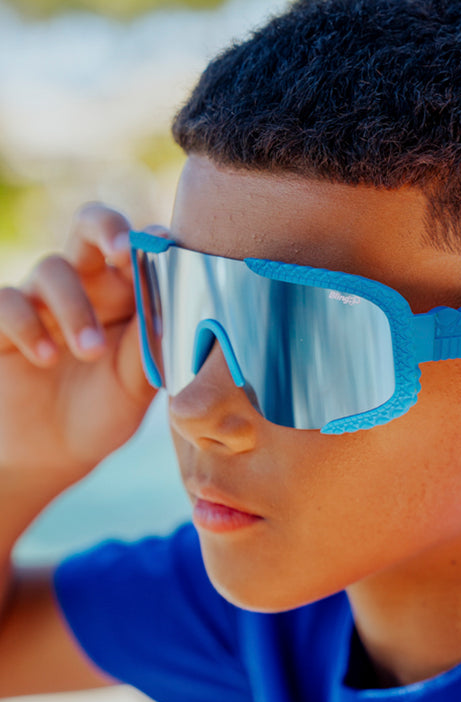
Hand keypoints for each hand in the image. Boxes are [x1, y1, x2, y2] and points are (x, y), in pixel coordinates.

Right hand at [0, 203, 157, 481]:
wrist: (54, 454)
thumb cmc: (105, 410)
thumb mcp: (137, 384)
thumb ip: (152, 345)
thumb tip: (180, 308)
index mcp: (127, 294)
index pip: (138, 248)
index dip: (150, 240)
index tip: (167, 245)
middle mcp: (86, 287)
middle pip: (90, 227)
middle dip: (107, 229)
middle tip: (124, 253)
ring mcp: (43, 301)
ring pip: (53, 269)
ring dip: (75, 307)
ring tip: (91, 350)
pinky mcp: (5, 324)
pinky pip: (9, 301)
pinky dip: (29, 324)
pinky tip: (46, 357)